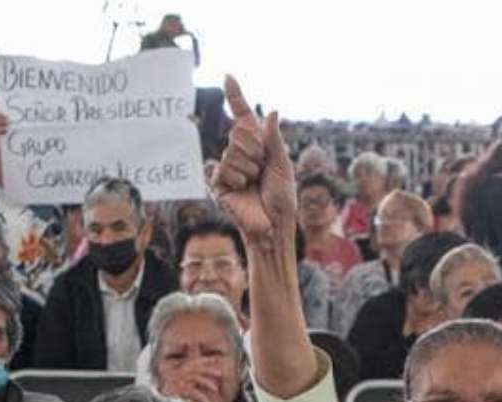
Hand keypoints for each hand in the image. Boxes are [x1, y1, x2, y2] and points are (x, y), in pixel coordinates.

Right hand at [212, 76, 296, 250]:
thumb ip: (274, 139)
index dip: (236, 96)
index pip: (242, 116)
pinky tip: (243, 190)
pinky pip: (225, 167)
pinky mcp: (218, 181)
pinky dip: (238, 178)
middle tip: (262, 169)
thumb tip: (272, 111)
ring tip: (254, 183)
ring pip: (232, 150)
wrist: (274, 225)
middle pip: (239, 132)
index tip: (228, 76)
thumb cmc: (282, 198)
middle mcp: (240, 153)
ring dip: (249, 167)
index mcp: (257, 146)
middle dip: (256, 149)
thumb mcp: (282, 165)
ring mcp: (228, 166)